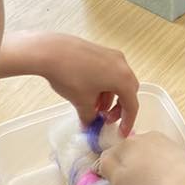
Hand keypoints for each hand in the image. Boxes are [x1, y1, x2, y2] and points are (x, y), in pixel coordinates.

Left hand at [0, 32, 139, 134]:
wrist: (52, 51)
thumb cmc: (71, 76)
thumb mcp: (82, 102)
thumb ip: (90, 118)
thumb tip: (90, 125)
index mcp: (122, 77)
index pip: (132, 104)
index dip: (128, 122)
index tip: (121, 133)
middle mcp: (121, 64)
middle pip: (128, 90)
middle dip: (119, 108)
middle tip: (106, 120)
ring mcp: (111, 55)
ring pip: (117, 81)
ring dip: (110, 97)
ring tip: (94, 108)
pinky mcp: (100, 52)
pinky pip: (109, 72)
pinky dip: (104, 86)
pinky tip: (89, 94)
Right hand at [99, 133, 184, 184]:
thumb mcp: (119, 181)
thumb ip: (107, 167)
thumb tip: (103, 160)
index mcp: (127, 144)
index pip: (110, 154)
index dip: (108, 169)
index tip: (112, 182)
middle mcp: (145, 136)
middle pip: (129, 150)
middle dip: (128, 165)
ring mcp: (164, 141)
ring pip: (147, 152)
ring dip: (144, 164)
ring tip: (150, 184)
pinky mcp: (179, 149)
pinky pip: (162, 156)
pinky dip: (160, 166)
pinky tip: (165, 179)